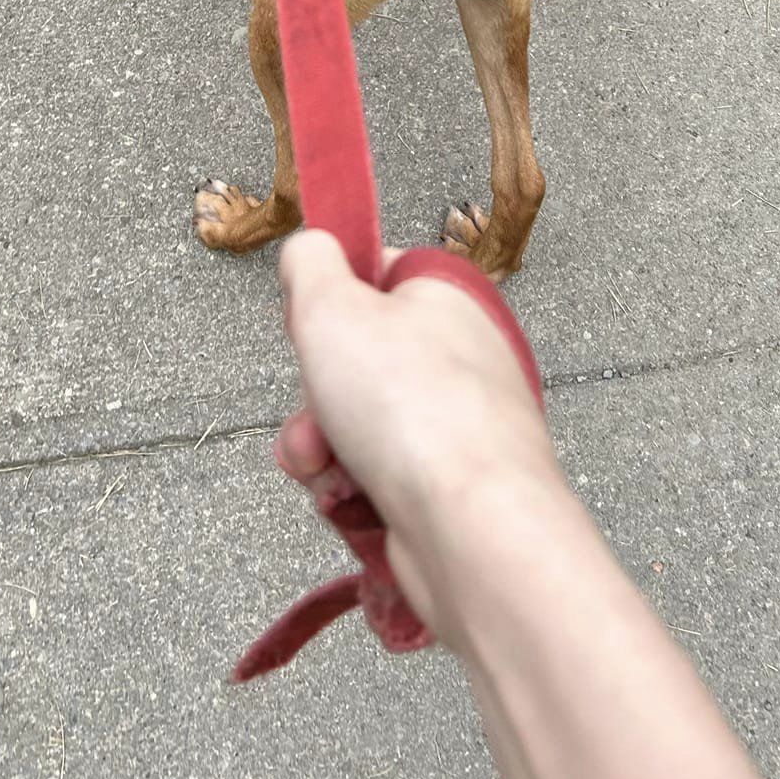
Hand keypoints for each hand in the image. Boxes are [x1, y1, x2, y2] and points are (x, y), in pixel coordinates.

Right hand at [276, 228, 560, 646]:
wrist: (471, 529)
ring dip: (323, 452)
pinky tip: (350, 504)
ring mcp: (459, 428)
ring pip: (358, 427)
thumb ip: (309, 261)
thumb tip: (310, 249)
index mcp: (448, 298)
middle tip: (317, 415)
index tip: (308, 327)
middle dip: (316, 398)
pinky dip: (352, 493)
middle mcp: (461, 359)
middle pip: (356, 363)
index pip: (379, 277)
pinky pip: (378, 480)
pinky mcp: (451, 490)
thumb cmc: (409, 407)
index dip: (331, 302)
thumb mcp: (331, 303)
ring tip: (329, 472)